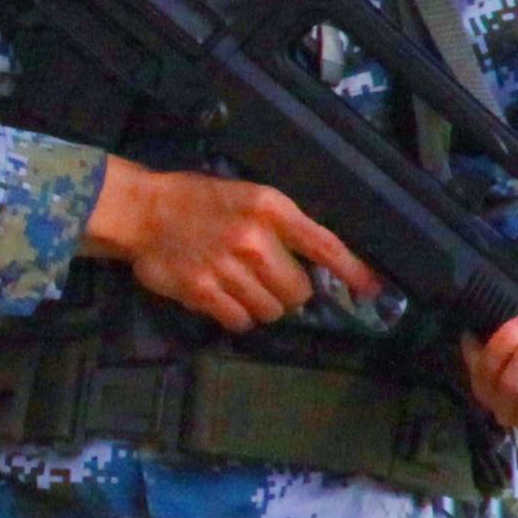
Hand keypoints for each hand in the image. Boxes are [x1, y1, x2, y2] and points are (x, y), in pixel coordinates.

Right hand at [85, 158, 375, 332]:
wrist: (143, 211)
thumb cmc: (199, 201)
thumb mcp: (248, 197)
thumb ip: (282, 226)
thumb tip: (320, 265)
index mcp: (270, 208)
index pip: (325, 246)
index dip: (354, 272)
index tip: (374, 290)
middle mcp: (253, 238)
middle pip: (299, 291)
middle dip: (289, 292)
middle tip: (268, 280)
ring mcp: (228, 267)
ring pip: (271, 310)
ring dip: (262, 305)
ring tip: (241, 286)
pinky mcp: (203, 292)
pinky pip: (240, 321)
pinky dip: (237, 316)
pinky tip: (224, 298)